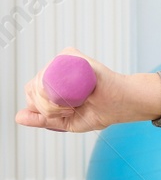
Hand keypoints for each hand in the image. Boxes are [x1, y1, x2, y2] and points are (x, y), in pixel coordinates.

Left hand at [14, 48, 160, 132]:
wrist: (123, 103)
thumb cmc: (102, 111)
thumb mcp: (68, 122)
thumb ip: (43, 120)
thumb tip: (18, 117)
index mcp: (53, 88)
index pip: (31, 94)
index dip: (40, 108)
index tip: (61, 115)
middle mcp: (56, 75)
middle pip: (32, 87)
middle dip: (45, 106)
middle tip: (69, 110)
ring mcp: (64, 64)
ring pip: (40, 79)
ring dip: (52, 99)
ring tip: (72, 104)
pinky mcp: (73, 57)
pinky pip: (54, 65)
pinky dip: (60, 80)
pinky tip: (73, 91)